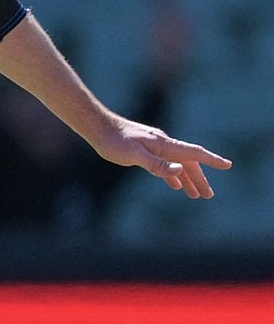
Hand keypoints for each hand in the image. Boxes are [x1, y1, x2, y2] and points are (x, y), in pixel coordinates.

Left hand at [95, 116, 232, 198]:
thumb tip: (180, 170)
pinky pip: (166, 164)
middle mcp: (163, 144)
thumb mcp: (134, 155)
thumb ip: (157, 164)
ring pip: (177, 164)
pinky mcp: (145, 150)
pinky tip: (175, 185)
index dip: (211, 160)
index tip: (228, 165)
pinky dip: (173, 175)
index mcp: (164, 144)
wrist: (97, 127)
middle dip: (201, 179)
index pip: (193, 153)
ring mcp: (155, 147)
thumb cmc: (113, 141)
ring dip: (188, 179)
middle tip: (209, 196)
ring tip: (197, 195)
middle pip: (188, 162)